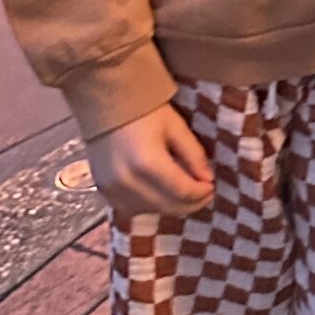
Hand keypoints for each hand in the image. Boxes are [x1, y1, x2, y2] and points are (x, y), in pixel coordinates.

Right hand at [85, 102, 215, 217]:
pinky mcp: (103, 191)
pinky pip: (131, 210)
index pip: (182, 191)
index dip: (201, 193)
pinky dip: (150, 206)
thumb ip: (193, 154)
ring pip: (151, 211)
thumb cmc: (144, 110)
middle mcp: (128, 182)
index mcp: (148, 163)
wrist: (105, 102)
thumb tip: (207, 180)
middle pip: (167, 206)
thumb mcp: (175, 126)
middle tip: (204, 194)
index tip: (212, 187)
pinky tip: (159, 195)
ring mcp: (112, 190)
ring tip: (184, 194)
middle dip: (190, 203)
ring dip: (171, 206)